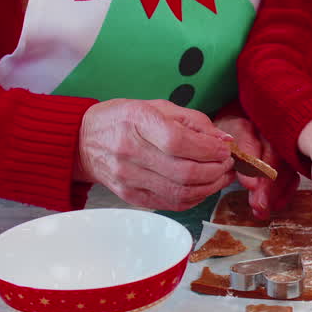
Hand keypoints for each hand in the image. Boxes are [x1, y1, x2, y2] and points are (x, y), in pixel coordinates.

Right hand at [75, 99, 233, 210]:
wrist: (85, 140)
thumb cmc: (124, 119)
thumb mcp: (158, 107)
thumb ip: (194, 122)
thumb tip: (223, 141)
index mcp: (137, 121)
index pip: (179, 141)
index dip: (209, 149)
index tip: (224, 149)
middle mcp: (130, 151)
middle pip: (184, 172)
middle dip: (216, 170)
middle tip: (227, 164)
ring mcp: (129, 178)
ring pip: (181, 192)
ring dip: (210, 187)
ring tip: (220, 176)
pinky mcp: (131, 196)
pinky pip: (172, 203)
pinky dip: (195, 198)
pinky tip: (203, 187)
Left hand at [215, 114, 298, 219]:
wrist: (235, 132)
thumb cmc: (224, 141)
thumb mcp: (215, 143)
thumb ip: (221, 151)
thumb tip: (225, 160)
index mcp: (244, 125)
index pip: (249, 143)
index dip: (252, 164)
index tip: (250, 185)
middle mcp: (267, 132)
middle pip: (272, 157)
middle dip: (266, 184)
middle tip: (258, 205)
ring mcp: (281, 145)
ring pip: (285, 167)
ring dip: (275, 191)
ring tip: (261, 210)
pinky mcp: (288, 158)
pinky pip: (292, 175)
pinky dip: (285, 192)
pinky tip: (275, 205)